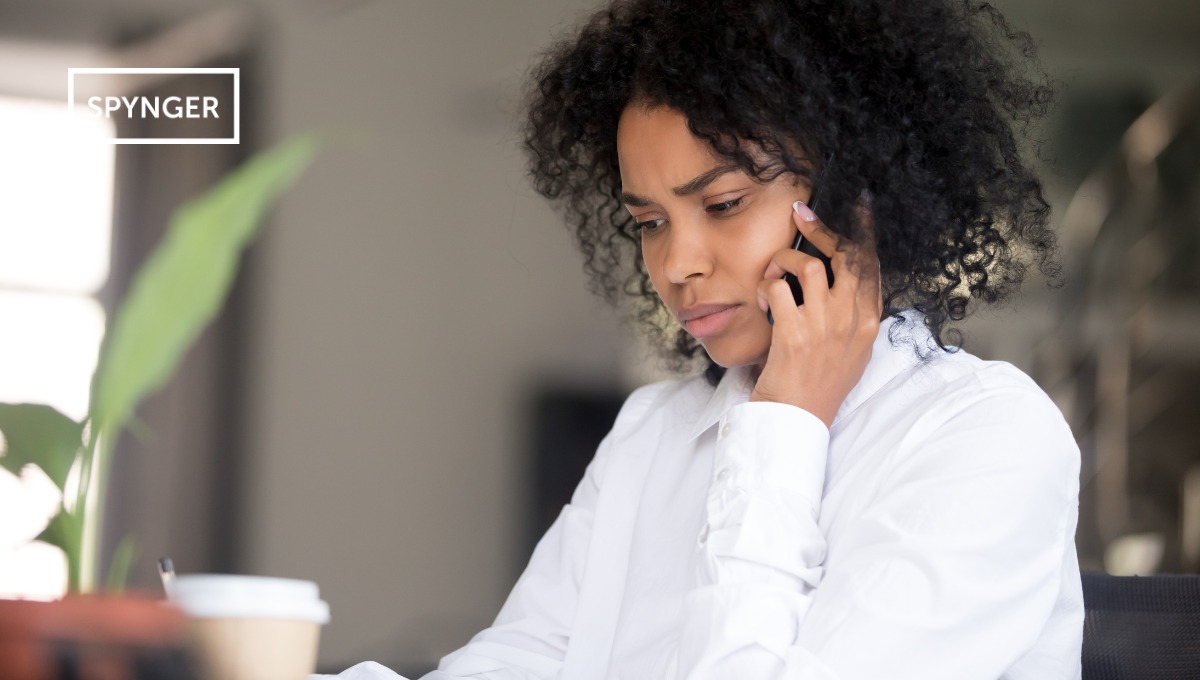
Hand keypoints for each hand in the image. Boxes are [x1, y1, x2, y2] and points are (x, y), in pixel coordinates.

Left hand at [751, 199, 881, 427]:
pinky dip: (764, 288)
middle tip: (800, 215)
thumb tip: (837, 281)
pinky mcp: (795, 334)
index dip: (864, 230)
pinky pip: (776, 289)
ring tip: (771, 276)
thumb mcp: (850, 352)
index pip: (872, 264)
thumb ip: (850, 317)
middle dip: (821, 229)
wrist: (798, 421)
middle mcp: (852, 321)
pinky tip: (760, 302)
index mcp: (869, 323)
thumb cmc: (818, 387)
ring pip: (806, 266)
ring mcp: (825, 326)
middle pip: (845, 255)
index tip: (860, 204)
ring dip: (781, 262)